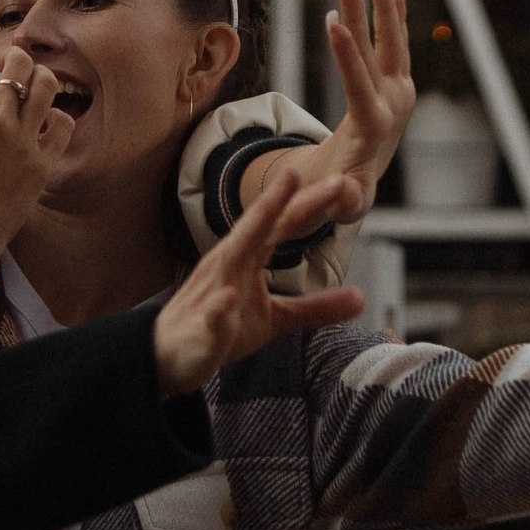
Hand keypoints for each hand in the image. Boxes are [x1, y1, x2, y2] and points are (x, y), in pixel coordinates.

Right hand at [0, 47, 67, 331]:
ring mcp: (23, 139)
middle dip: (17, 62)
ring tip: (41, 81)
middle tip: (18, 65)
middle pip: (16, 68)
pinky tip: (51, 123)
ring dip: (43, 77)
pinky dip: (58, 118)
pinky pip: (63, 124)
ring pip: (45, 85)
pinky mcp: (43, 162)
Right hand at [153, 169, 366, 396]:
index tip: (339, 182)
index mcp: (246, 258)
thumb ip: (314, 307)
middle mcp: (226, 266)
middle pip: (256, 229)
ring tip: (268, 210)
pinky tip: (229, 299)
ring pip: (230, 258)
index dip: (308, 204)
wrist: (168, 359)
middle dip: (276, 201)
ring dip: (249, 232)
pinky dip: (219, 308)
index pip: (280, 226)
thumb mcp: (274, 319)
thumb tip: (361, 298)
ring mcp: (211, 294)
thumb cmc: (220, 327)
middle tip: (297, 170)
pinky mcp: (201, 330)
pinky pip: (211, 317)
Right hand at [244, 0, 414, 226]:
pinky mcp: (398, 82)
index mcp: (376, 127)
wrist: (364, 183)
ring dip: (379, 0)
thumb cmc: (345, 194)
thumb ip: (344, 199)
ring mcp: (400, 89)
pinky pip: (396, 41)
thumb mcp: (343, 204)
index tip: (331, 20)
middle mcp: (393, 102)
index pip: (361, 85)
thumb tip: (345, 191)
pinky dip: (394, 12)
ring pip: (390, 38)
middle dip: (365, 11)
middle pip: (381, 50)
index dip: (347, 55)